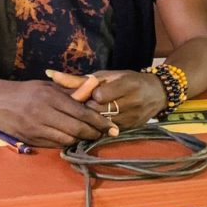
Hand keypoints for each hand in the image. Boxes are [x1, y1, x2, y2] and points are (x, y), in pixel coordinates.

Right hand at [0, 79, 116, 147]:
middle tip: (105, 134)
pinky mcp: (29, 139)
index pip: (82, 112)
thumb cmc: (25, 91)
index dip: (99, 121)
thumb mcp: (48, 86)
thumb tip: (94, 94)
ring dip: (81, 140)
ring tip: (90, 136)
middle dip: (94, 133)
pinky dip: (66, 143)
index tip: (112, 126)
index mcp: (50, 97)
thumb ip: (70, 92)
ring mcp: (35, 128)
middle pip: (77, 129)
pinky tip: (73, 140)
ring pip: (67, 139)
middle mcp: (43, 113)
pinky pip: (54, 145)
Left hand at [49, 69, 166, 129]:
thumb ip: (78, 79)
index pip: (99, 95)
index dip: (89, 97)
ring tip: (86, 116)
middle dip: (87, 110)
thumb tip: (50, 75)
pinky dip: (98, 128)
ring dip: (91, 121)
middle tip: (81, 108)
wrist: (156, 93)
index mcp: (127, 84)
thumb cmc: (127, 80)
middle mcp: (132, 101)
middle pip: (98, 111)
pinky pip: (108, 131)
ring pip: (102, 124)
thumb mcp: (105, 76)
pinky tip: (94, 124)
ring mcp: (133, 116)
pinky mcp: (132, 127)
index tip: (87, 95)